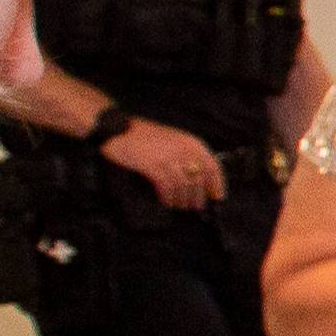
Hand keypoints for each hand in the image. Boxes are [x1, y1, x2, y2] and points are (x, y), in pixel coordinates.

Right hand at [104, 117, 225, 210]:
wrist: (118, 129)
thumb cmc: (145, 136)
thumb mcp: (173, 141)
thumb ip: (186, 156)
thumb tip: (198, 178)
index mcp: (191, 143)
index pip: (212, 167)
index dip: (217, 184)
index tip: (217, 197)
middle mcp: (183, 149)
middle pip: (199, 180)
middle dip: (198, 196)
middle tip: (195, 206)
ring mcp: (168, 157)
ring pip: (184, 185)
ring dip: (182, 199)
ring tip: (180, 206)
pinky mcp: (153, 165)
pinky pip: (167, 186)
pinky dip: (168, 197)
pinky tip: (166, 202)